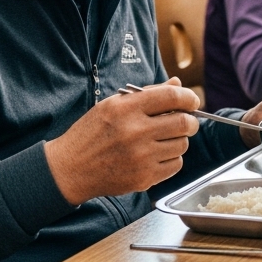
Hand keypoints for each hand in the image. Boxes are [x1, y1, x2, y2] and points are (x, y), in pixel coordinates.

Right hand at [45, 77, 199, 204]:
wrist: (70, 169)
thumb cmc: (92, 133)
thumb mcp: (113, 105)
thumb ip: (148, 94)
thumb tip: (177, 83)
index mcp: (126, 109)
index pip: (172, 96)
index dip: (188, 97)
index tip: (191, 101)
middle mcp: (135, 132)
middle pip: (184, 122)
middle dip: (191, 120)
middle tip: (187, 121)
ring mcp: (140, 157)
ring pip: (182, 145)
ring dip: (179, 140)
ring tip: (164, 139)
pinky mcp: (143, 178)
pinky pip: (175, 165)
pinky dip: (172, 159)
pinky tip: (157, 155)